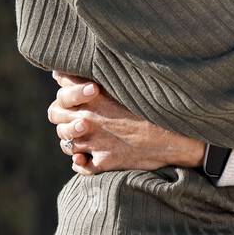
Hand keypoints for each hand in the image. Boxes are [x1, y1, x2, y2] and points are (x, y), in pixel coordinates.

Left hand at [47, 71, 205, 174]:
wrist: (177, 136)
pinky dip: (81, 162)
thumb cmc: (156, 106)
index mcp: (95, 95)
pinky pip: (81, 165)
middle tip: (76, 113)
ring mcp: (95, 141)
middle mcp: (90, 118)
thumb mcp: (129, 84)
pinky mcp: (105, 162)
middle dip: (62, 113)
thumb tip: (82, 69)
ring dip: (72, 137)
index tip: (77, 89)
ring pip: (66, 141)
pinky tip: (86, 158)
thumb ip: (106, 76)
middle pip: (56, 114)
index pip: (63, 88)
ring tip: (83, 135)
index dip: (66, 87)